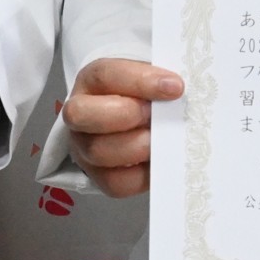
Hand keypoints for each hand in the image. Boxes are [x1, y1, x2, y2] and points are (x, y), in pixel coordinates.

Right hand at [62, 57, 183, 197]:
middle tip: (155, 115)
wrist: (130, 117)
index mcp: (91, 79)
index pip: (106, 75)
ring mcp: (83, 147)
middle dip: (125, 114)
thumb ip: (157, 80)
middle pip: (82, 114)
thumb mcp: (146, 77)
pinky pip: (115, 183)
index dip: (140, 81)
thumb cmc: (140, 94)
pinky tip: (157, 160)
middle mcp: (79, 112)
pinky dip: (141, 175)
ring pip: (98, 151)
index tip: (175, 86)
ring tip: (160, 140)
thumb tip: (179, 90)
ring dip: (136, 146)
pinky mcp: (97, 176)